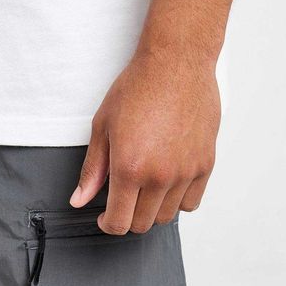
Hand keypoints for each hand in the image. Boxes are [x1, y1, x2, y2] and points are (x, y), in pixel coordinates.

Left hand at [71, 48, 220, 233]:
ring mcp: (185, 172)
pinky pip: (191, 203)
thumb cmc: (138, 88)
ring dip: (152, 208)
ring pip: (166, 216)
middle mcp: (159, 176)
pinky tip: (168, 183)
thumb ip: (92, 170)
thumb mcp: (103, 127)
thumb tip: (79, 200)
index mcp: (129, 169)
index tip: (105, 217)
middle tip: (123, 199)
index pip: (119, 222)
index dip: (108, 224)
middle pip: (142, 224)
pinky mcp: (205, 164)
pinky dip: (178, 200)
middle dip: (128, 217)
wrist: (177, 62)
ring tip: (146, 185)